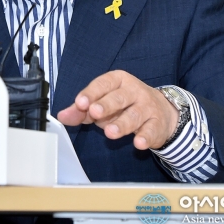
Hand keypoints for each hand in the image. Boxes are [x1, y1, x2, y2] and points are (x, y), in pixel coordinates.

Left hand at [57, 70, 179, 149]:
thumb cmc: (125, 106)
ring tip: (110, 133)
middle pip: (119, 97)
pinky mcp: (157, 124)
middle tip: (94, 112)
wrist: (162, 112)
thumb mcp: (103, 103)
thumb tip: (62, 116)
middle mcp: (134, 91)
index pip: (103, 83)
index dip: (92, 92)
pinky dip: (145, 136)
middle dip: (106, 105)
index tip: (80, 103)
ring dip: (122, 124)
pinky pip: (151, 130)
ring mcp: (147, 107)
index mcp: (118, 80)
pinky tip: (138, 142)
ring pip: (134, 115)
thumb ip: (82, 110)